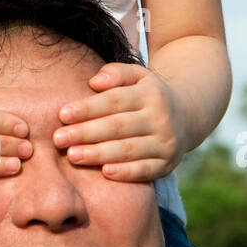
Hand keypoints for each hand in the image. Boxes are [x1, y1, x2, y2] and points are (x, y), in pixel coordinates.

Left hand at [51, 62, 188, 181]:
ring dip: (98, 154)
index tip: (62, 114)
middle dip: (85, 133)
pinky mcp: (168, 165)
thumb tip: (94, 82)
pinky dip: (126, 173)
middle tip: (58, 139)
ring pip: (129, 150)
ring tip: (72, 156)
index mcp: (150, 94)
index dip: (87, 108)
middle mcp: (161, 118)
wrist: (188, 116)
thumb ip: (116, 73)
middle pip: (118, 127)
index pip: (114, 101)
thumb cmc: (147, 95)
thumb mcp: (137, 76)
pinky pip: (146, 170)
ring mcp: (166, 143)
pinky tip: (105, 172)